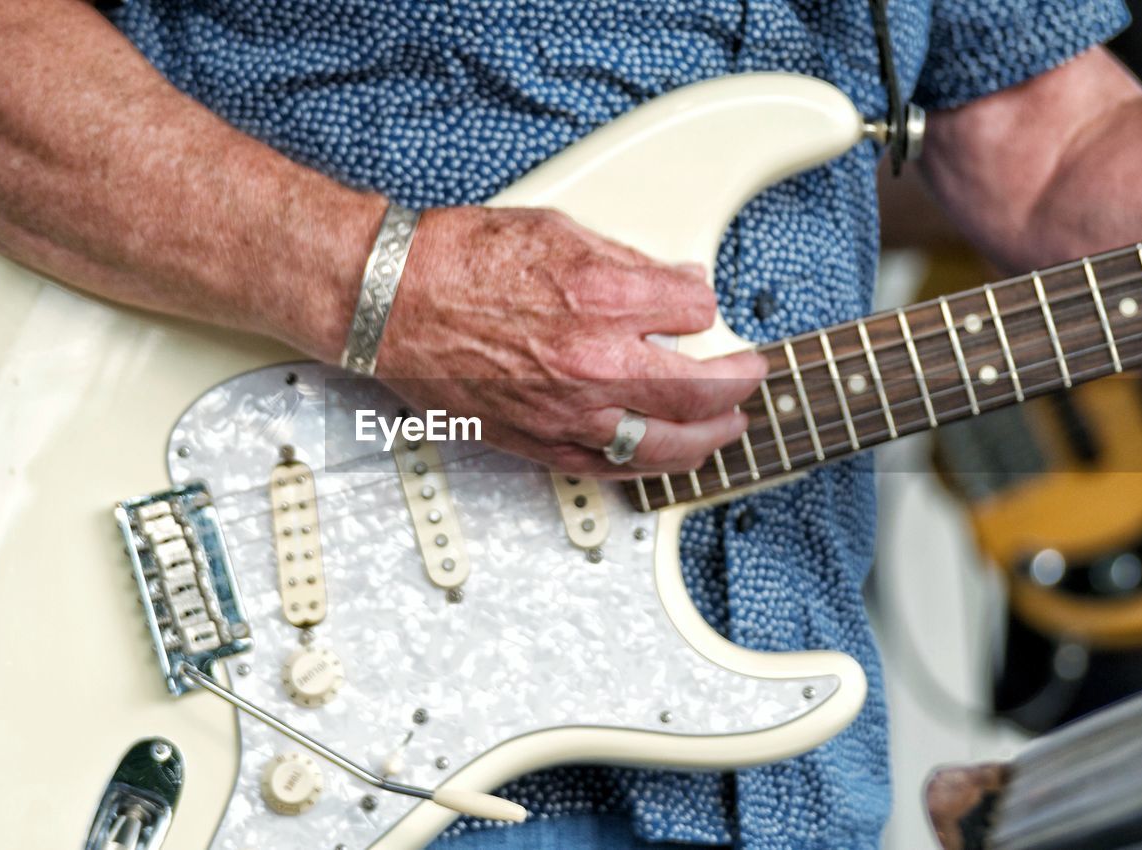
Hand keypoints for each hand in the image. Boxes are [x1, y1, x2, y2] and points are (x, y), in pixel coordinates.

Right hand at [376, 206, 766, 475]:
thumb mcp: (555, 230)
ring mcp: (567, 411)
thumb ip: (625, 262)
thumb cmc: (457, 261)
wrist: (389, 302)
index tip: (694, 300)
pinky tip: (664, 456)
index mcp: (601, 299)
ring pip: (666, 443)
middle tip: (752, 375)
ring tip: (730, 428)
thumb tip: (672, 284)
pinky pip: (611, 467)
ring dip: (711, 437)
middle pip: (700, 388)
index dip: (701, 301)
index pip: (695, 309)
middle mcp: (592, 362)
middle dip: (739, 381)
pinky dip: (647, 464)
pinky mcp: (538, 441)